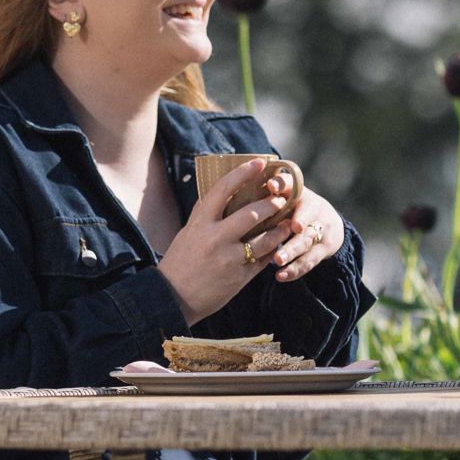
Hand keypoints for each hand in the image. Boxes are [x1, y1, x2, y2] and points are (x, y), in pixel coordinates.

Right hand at [157, 157, 296, 324]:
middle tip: (282, 198)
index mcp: (199, 223)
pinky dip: (272, 251)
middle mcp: (215, 237)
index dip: (243, 173)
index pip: (222, 190)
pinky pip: (264, 260)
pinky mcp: (240, 277)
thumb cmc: (181, 261)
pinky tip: (278, 245)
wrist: (173, 297)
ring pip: (264, 238)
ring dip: (279, 229)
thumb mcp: (189, 233)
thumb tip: (221, 192)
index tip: (260, 162)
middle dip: (271, 204)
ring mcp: (229, 258)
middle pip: (251, 213)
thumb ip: (206, 215)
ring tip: (287, 223)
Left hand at [270, 185, 343, 283]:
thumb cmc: (292, 208)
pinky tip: (281, 276)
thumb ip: (264, 194)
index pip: (291, 183)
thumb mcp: (284, 196)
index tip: (271, 186)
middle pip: (306, 215)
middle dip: (299, 220)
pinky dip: (295, 269)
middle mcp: (313, 209)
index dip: (282, 184)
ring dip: (292, 250)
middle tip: (291, 227)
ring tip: (277, 260)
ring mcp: (320, 230)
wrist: (327, 223)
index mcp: (298, 192)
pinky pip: (309, 261)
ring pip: (306, 240)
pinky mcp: (324, 249)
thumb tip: (233, 187)